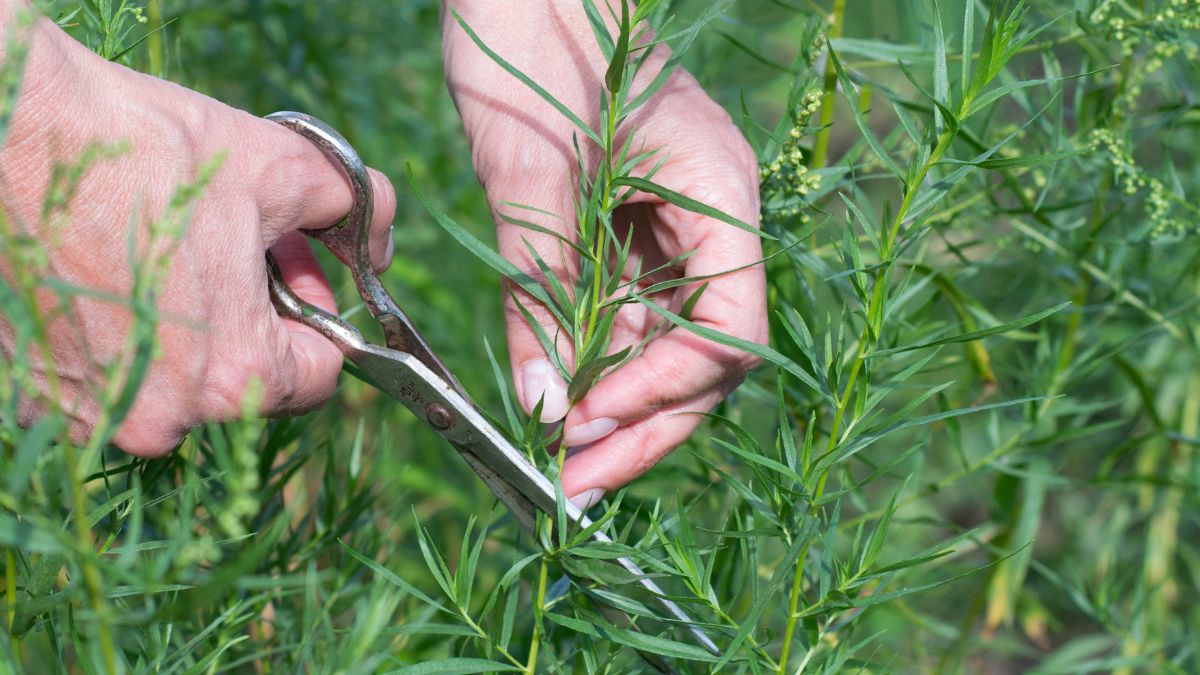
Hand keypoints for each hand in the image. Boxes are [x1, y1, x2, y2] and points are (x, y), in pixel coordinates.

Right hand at [0, 14, 395, 455]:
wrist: (16, 129)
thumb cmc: (151, 151)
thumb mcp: (284, 168)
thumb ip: (359, 210)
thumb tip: (381, 244)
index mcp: (236, 376)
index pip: (319, 378)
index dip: (321, 323)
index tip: (299, 281)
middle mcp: (163, 416)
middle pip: (249, 382)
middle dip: (259, 318)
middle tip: (241, 252)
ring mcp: (93, 411)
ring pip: (178, 381)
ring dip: (192, 328)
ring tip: (178, 256)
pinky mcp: (38, 391)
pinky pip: (113, 377)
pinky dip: (127, 336)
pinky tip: (119, 275)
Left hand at [442, 1, 765, 505]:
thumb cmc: (529, 38)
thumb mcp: (531, 177)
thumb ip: (543, 294)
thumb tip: (547, 411)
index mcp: (719, 195)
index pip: (729, 334)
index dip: (664, 396)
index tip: (587, 427)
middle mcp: (709, 219)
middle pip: (703, 354)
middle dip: (643, 423)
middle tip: (575, 480)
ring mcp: (672, 222)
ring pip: (662, 340)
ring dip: (613, 399)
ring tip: (556, 452)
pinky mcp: (628, 222)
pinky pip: (624, 307)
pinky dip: (589, 352)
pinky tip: (551, 389)